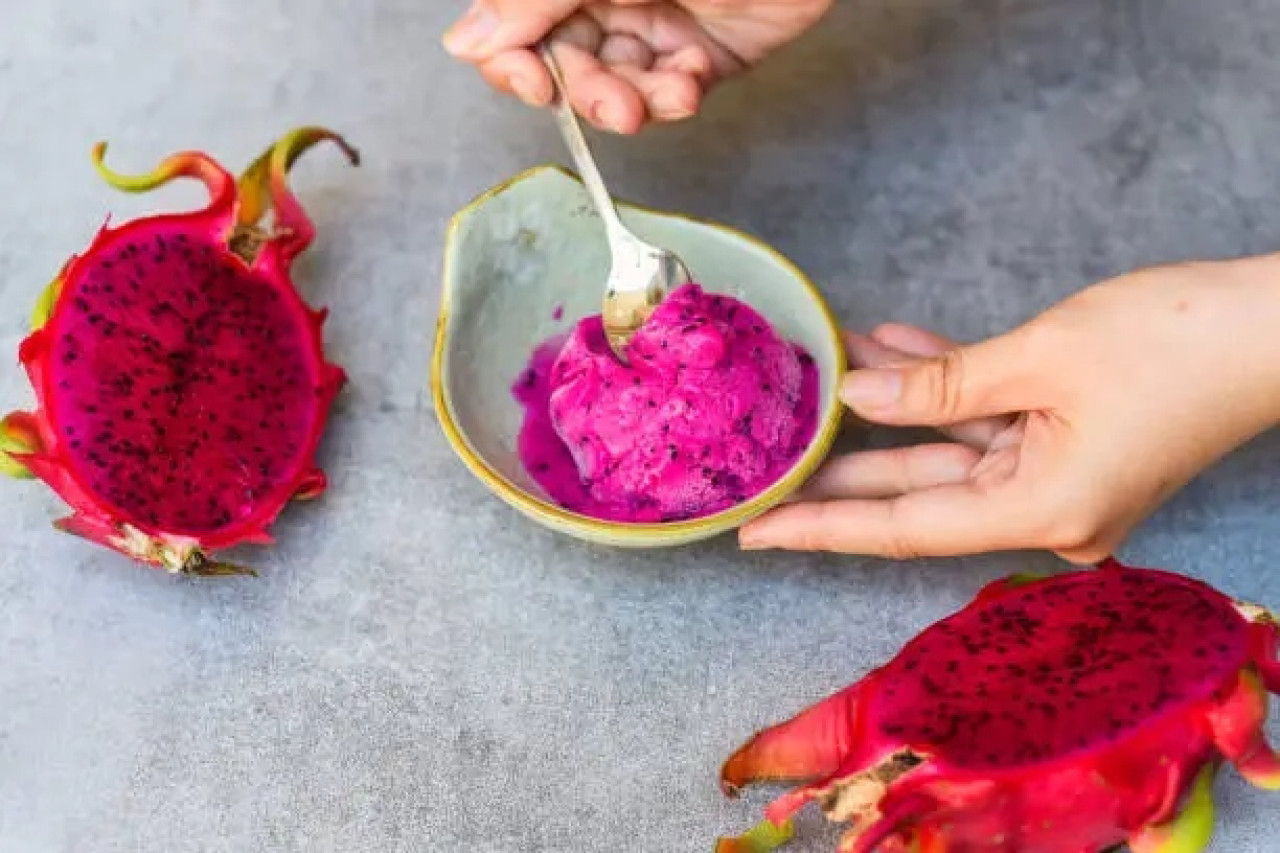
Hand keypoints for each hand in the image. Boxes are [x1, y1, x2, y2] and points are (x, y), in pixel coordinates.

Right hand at [442, 0, 832, 133]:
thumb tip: (462, 42)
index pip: (516, 26)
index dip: (514, 62)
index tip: (531, 84)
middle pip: (566, 66)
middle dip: (591, 94)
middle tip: (617, 105)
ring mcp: (654, 24)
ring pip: (618, 89)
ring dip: (638, 103)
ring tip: (670, 92)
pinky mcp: (703, 56)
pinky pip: (669, 95)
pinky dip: (677, 96)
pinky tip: (694, 77)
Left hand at [739, 254, 1279, 562]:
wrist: (1275, 324)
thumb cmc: (1176, 342)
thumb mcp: (1038, 356)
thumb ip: (939, 385)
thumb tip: (861, 396)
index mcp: (1041, 510)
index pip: (902, 529)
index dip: (822, 527)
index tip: (757, 532)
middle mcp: (1048, 512)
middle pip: (918, 494)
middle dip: (842, 467)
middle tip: (768, 462)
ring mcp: (1062, 482)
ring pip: (949, 451)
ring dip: (892, 407)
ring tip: (824, 377)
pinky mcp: (1072, 448)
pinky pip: (990, 423)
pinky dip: (946, 389)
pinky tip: (891, 350)